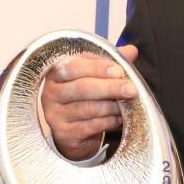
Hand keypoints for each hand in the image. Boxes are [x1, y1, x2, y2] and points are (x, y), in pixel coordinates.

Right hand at [38, 44, 138, 159]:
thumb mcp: (93, 75)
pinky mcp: (64, 133)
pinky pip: (92, 126)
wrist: (71, 130)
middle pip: (82, 88)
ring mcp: (55, 114)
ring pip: (89, 109)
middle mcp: (51, 93)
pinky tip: (119, 119)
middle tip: (131, 89)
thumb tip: (131, 50)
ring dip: (112, 106)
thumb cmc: (83, 96)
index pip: (74, 66)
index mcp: (56, 73)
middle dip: (109, 88)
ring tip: (128, 104)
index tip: (119, 71)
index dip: (97, 68)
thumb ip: (110, 62)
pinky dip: (110, 122)